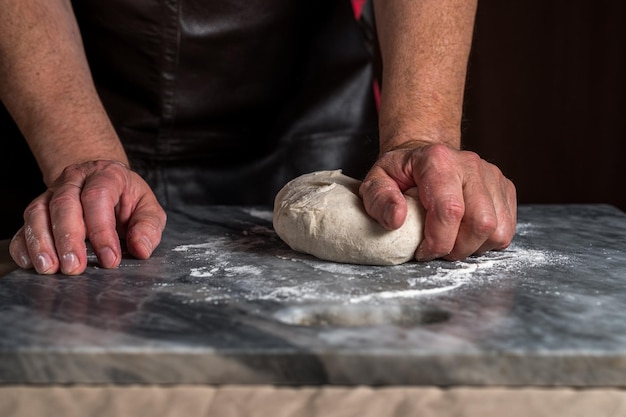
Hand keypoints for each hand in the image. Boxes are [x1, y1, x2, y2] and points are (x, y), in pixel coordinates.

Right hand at [9, 160, 166, 274]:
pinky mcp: (38, 210)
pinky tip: (31, 263)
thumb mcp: (148, 208)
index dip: (102, 230)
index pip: (98, 197)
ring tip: (50, 269)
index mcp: (106, 175)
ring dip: (41, 243)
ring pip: (37, 213)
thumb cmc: (127, 199)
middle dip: (68, 239)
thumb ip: (148, 227)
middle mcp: (75, 180)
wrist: (102, 182)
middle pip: (64, 204)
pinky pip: (23, 226)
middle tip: (74, 268)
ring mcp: (52, 193)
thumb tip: (141, 249)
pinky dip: (23, 245)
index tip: (110, 259)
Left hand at [359, 142, 516, 260]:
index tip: (423, 252)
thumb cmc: (399, 174)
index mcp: (437, 160)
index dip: (438, 241)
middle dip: (457, 249)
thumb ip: (380, 200)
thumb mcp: (376, 182)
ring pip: (498, 230)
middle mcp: (470, 164)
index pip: (450, 210)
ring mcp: (492, 175)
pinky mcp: (505, 187)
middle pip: (481, 223)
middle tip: (437, 250)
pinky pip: (507, 228)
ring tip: (452, 241)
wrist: (424, 158)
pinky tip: (466, 234)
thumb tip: (396, 219)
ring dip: (474, 247)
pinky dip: (487, 241)